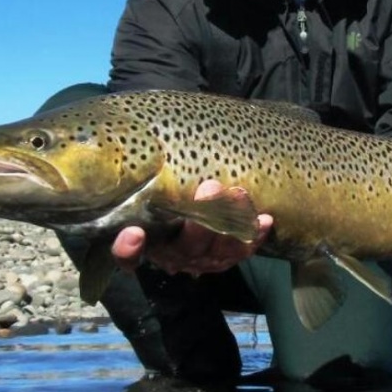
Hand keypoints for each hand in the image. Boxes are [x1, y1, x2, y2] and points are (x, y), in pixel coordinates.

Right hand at [111, 179, 272, 274]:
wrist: (195, 202)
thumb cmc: (167, 184)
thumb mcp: (153, 178)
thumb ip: (151, 167)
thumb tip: (154, 132)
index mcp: (144, 237)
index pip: (126, 254)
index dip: (128, 249)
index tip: (134, 233)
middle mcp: (170, 253)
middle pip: (182, 247)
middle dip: (200, 220)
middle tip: (210, 187)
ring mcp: (199, 258)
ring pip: (215, 250)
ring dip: (230, 222)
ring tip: (240, 194)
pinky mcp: (225, 257)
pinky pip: (241, 251)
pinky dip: (254, 236)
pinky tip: (265, 220)